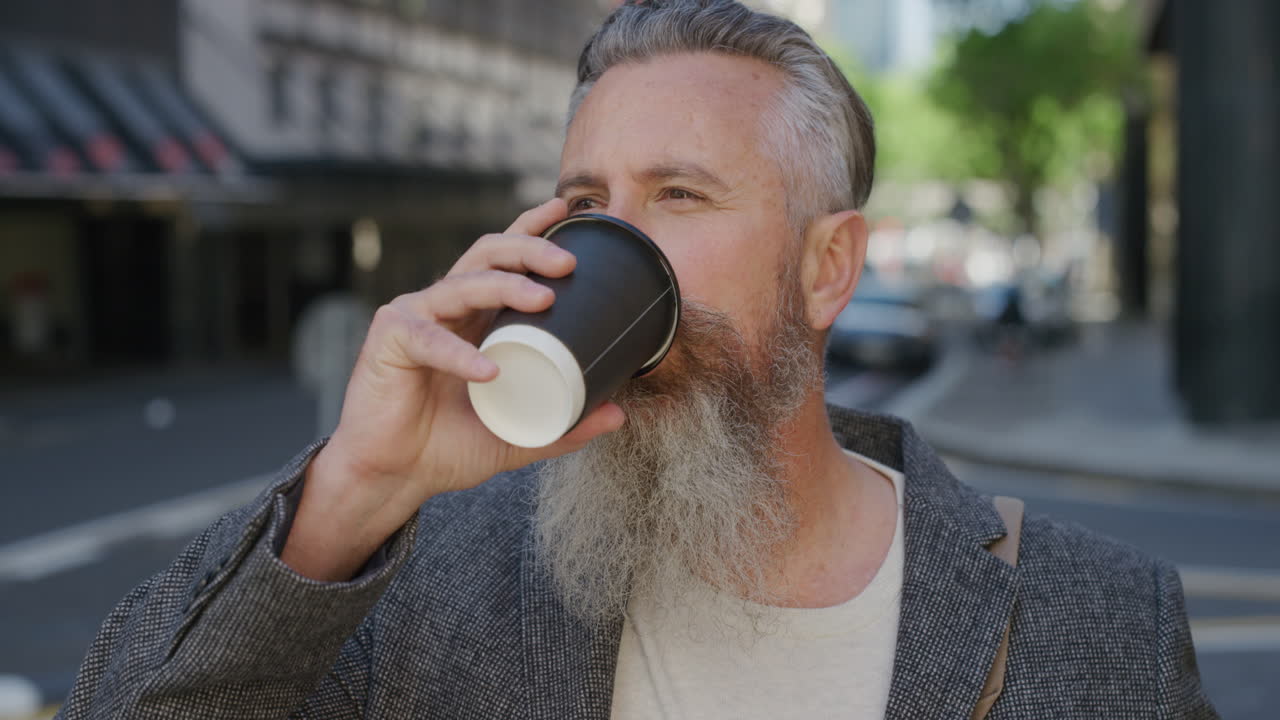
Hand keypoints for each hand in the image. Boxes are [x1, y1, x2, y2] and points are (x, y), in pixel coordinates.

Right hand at [282, 198, 625, 579]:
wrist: (395, 478)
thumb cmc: (448, 447)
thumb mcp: (518, 435)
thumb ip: (564, 424)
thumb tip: (618, 413)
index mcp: (476, 318)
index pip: (504, 259)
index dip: (531, 229)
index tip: (567, 211)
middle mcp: (446, 307)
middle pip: (487, 255)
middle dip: (529, 250)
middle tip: (568, 264)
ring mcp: (415, 318)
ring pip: (462, 285)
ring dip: (505, 286)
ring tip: (544, 299)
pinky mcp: (389, 340)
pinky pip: (428, 338)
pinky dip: (460, 354)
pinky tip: (488, 370)